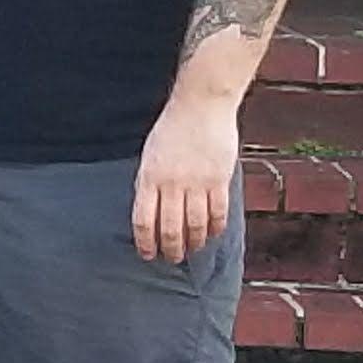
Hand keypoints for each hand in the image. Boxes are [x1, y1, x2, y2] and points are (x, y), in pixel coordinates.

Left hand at [132, 87, 239, 264]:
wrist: (201, 105)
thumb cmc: (172, 127)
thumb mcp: (150, 155)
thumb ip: (150, 183)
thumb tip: (151, 212)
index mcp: (149, 178)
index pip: (144, 221)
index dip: (145, 243)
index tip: (147, 254)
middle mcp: (171, 184)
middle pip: (170, 229)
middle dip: (170, 249)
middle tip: (172, 258)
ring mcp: (196, 183)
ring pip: (195, 225)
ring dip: (194, 242)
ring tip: (193, 249)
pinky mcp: (219, 179)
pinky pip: (218, 212)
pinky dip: (216, 227)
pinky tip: (213, 233)